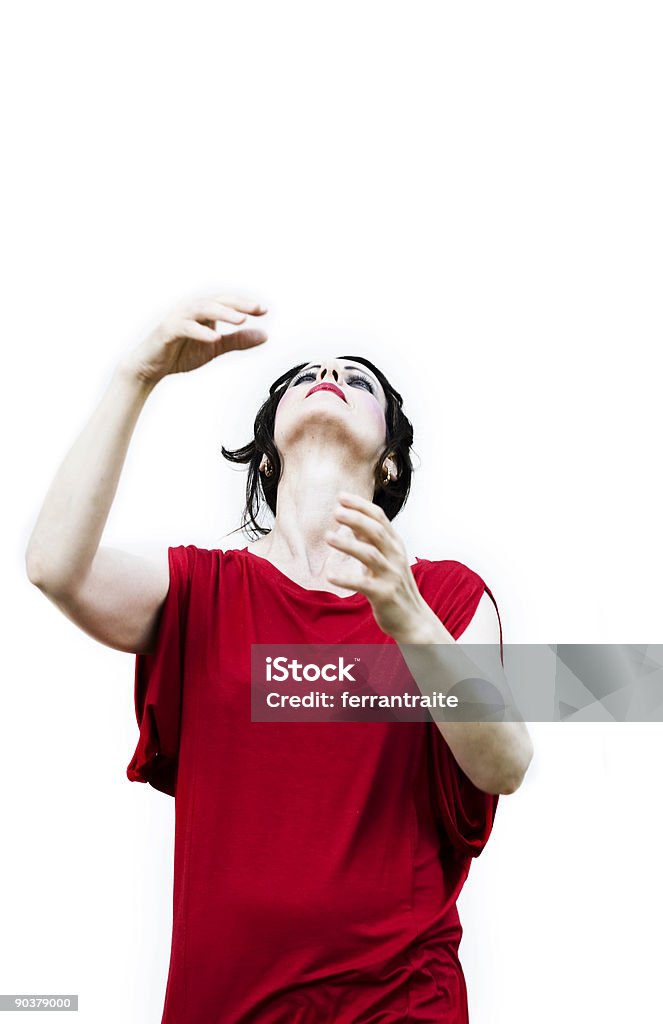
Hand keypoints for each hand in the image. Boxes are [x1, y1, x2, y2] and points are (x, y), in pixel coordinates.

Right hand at [119, 292, 268, 384]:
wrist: (151, 367)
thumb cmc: (180, 352)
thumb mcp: (215, 347)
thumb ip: (238, 341)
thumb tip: (265, 335)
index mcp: (203, 310)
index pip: (227, 302)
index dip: (245, 305)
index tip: (264, 310)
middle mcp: (191, 309)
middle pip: (217, 301)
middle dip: (238, 305)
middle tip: (256, 309)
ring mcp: (178, 317)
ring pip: (202, 310)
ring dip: (223, 314)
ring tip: (240, 321)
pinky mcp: (167, 330)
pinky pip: (186, 328)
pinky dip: (201, 332)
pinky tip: (215, 337)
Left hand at [324, 492, 434, 640]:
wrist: (413, 619)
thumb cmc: (394, 586)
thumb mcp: (385, 559)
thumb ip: (370, 542)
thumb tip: (352, 522)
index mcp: (395, 545)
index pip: (379, 518)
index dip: (361, 506)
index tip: (341, 496)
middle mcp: (396, 557)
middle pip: (376, 531)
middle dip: (356, 519)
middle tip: (335, 511)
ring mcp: (391, 575)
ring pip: (370, 555)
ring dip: (348, 545)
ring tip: (328, 537)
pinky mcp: (384, 594)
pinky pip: (363, 584)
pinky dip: (346, 579)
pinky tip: (330, 576)